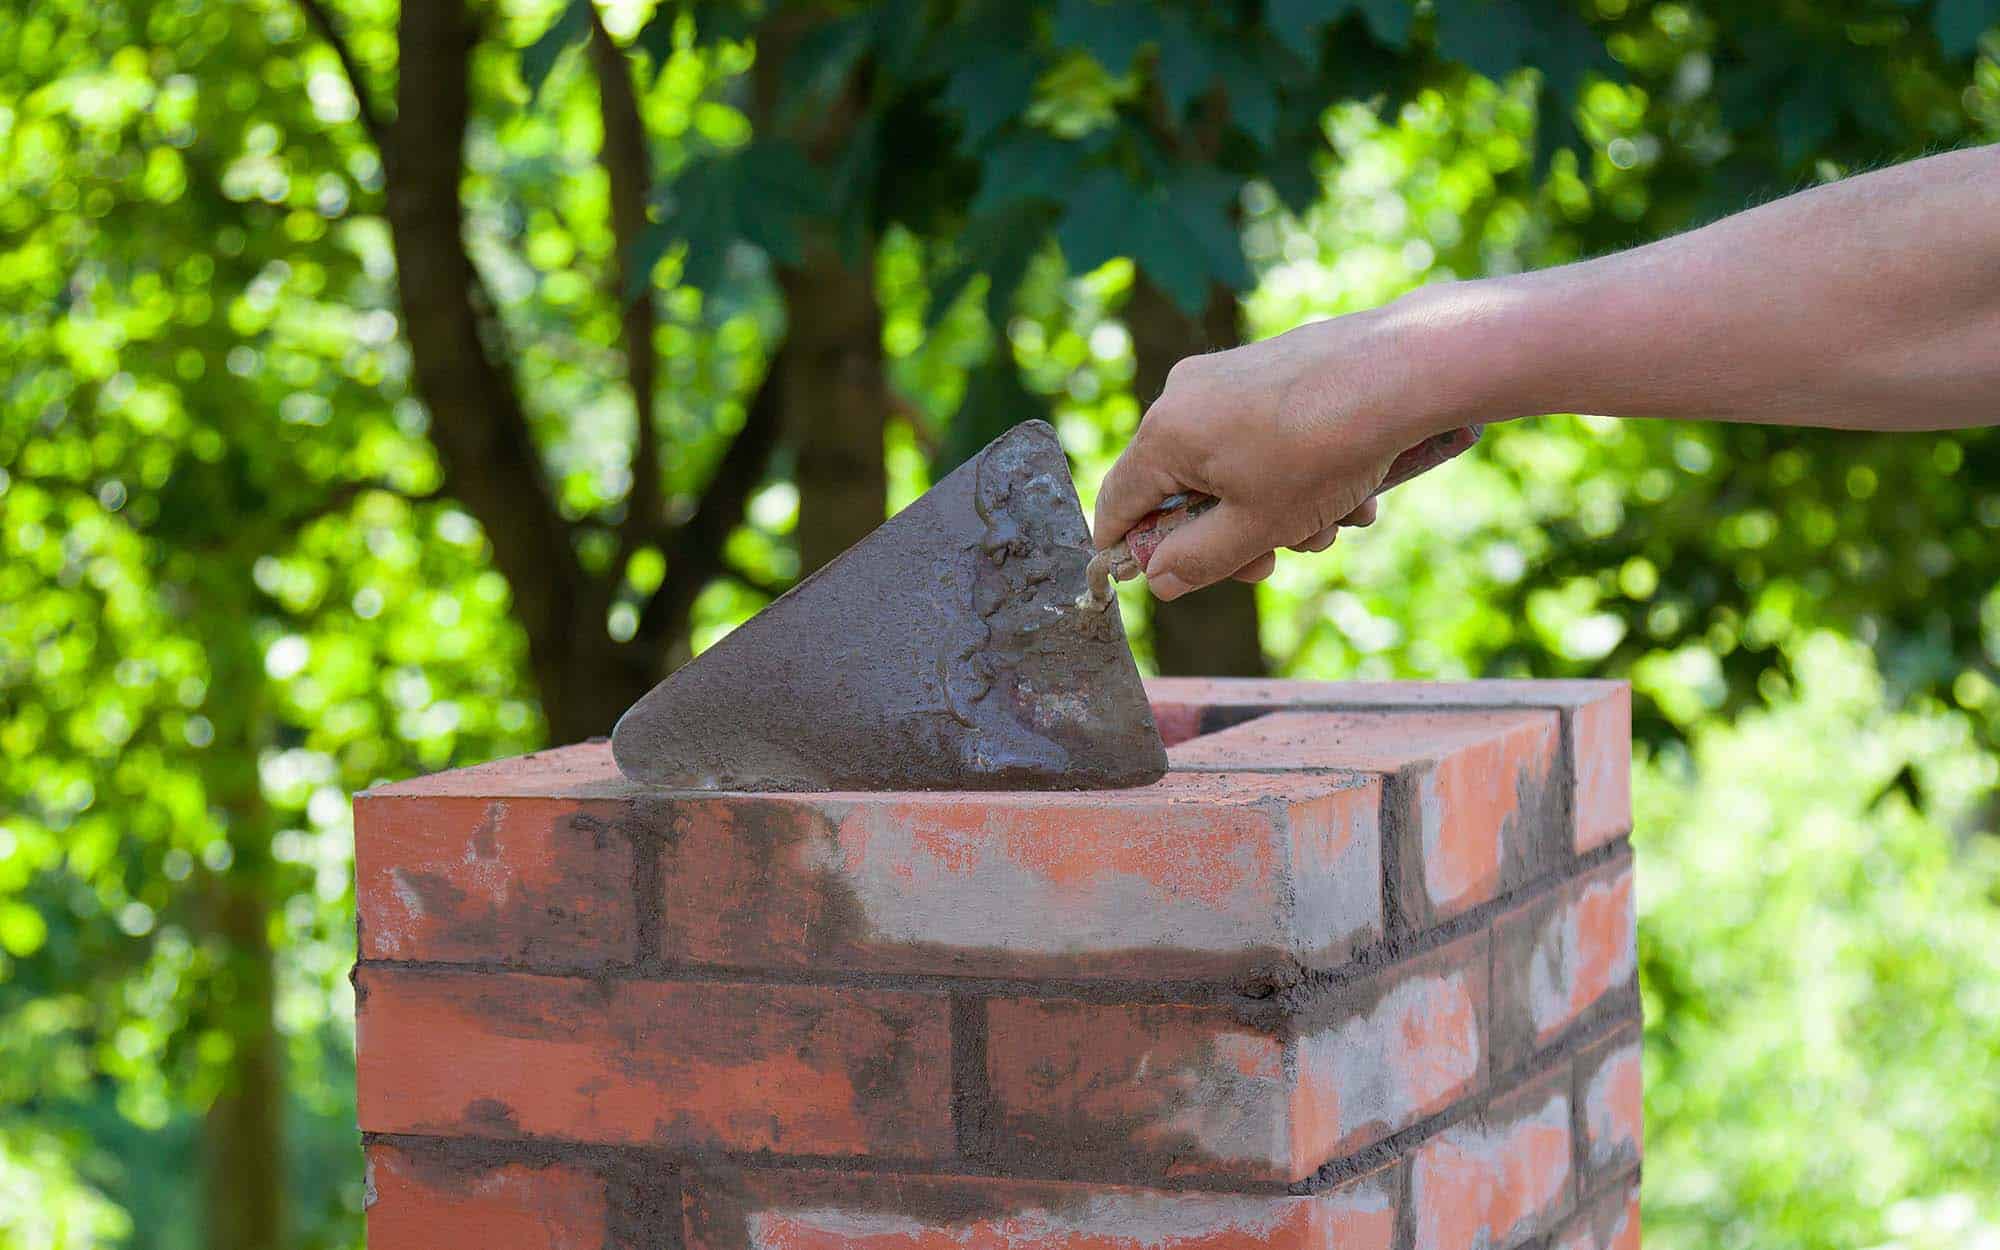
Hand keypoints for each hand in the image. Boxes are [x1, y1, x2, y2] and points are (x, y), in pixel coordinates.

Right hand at [1093, 299, 1457, 600]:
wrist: (1399, 372)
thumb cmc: (1321, 452)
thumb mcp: (1254, 527)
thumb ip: (1196, 560)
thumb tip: (1159, 578)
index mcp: (1166, 434)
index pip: (1118, 502)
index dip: (1125, 548)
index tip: (1146, 578)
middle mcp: (1187, 395)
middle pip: (1185, 490)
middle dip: (1232, 536)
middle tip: (1274, 561)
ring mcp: (1230, 376)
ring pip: (1235, 468)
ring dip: (1279, 511)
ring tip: (1333, 522)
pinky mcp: (1272, 368)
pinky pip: (1265, 438)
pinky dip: (1299, 473)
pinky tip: (1351, 489)